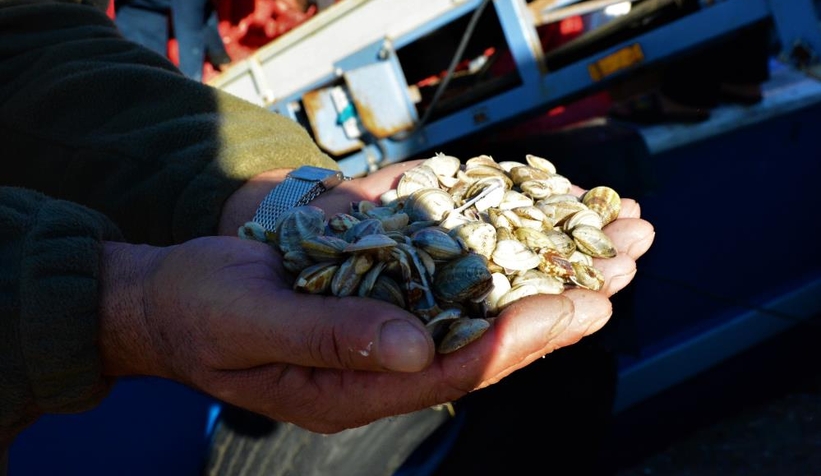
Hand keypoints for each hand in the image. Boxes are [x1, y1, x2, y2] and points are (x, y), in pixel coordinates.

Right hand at [113, 161, 653, 433]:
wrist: (175, 298)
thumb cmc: (204, 313)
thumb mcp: (252, 322)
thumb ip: (330, 336)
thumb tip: (415, 348)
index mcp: (359, 386)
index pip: (457, 367)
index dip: (520, 338)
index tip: (580, 306)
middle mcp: (387, 360)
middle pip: (490, 338)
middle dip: (560, 306)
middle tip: (625, 270)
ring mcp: (388, 325)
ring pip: (483, 306)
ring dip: (548, 274)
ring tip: (611, 247)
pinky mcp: (382, 290)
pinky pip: (451, 277)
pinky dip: (499, 252)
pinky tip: (543, 230)